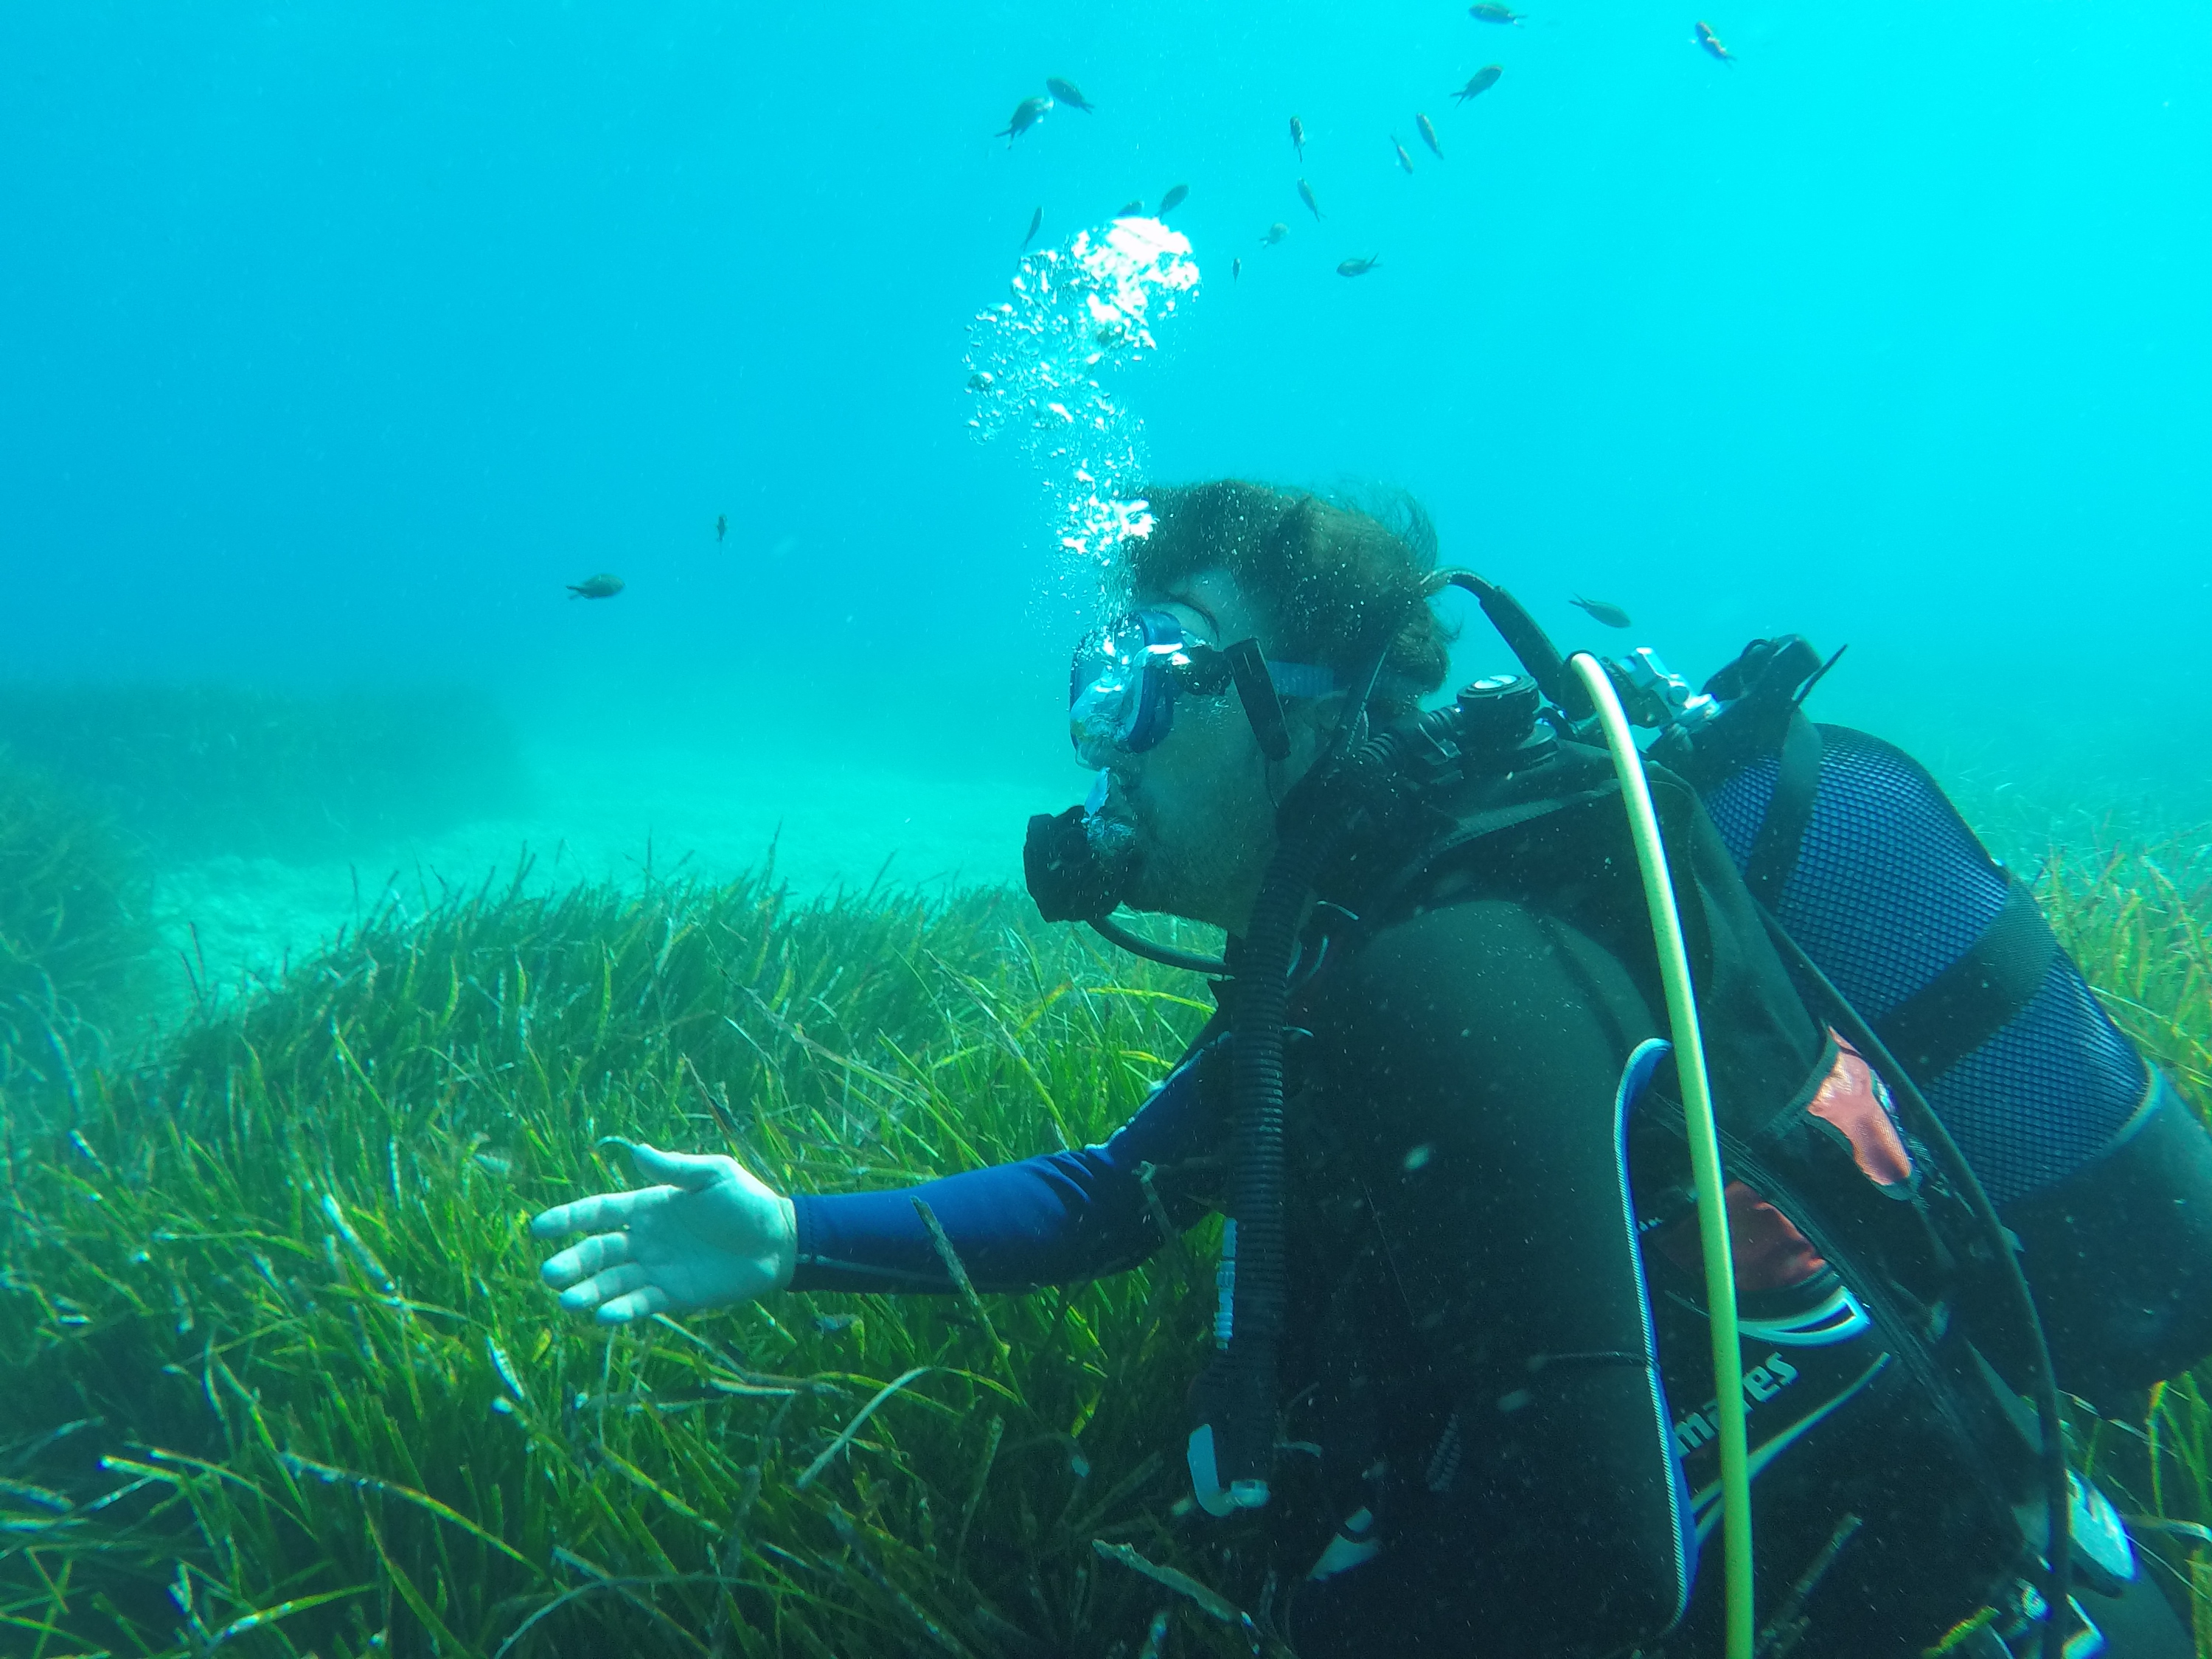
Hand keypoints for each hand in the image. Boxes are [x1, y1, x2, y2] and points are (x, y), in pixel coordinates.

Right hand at [530, 1142, 796, 1323]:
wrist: (779, 1239)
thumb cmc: (747, 1201)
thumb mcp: (714, 1175)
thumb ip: (674, 1168)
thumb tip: (634, 1151)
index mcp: (649, 1206)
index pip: (600, 1212)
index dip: (569, 1218)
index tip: (538, 1228)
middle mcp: (645, 1239)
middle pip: (598, 1251)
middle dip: (573, 1262)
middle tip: (550, 1275)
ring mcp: (657, 1269)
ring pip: (613, 1281)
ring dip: (590, 1291)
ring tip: (568, 1301)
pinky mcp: (674, 1295)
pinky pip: (641, 1302)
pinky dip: (622, 1309)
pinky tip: (605, 1315)